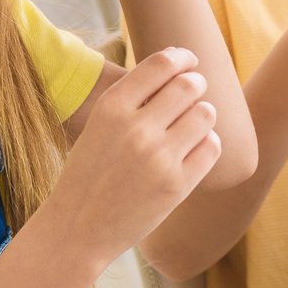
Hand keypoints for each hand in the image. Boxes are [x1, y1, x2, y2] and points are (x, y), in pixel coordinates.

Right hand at [54, 47, 220, 263]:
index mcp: (112, 108)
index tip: (189, 62)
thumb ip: (133, 97)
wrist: (76, 230)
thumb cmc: (89, 172)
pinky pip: (211, 147)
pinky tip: (193, 150)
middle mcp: (136, 129)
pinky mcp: (177, 185)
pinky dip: (207, 143)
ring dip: (203, 114)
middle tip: (192, 94)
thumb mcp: (98, 126)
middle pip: (190, 85)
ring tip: (191, 124)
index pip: (163, 63)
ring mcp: (159, 158)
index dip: (183, 58)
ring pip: (206, 113)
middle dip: (196, 85)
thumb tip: (177, 62)